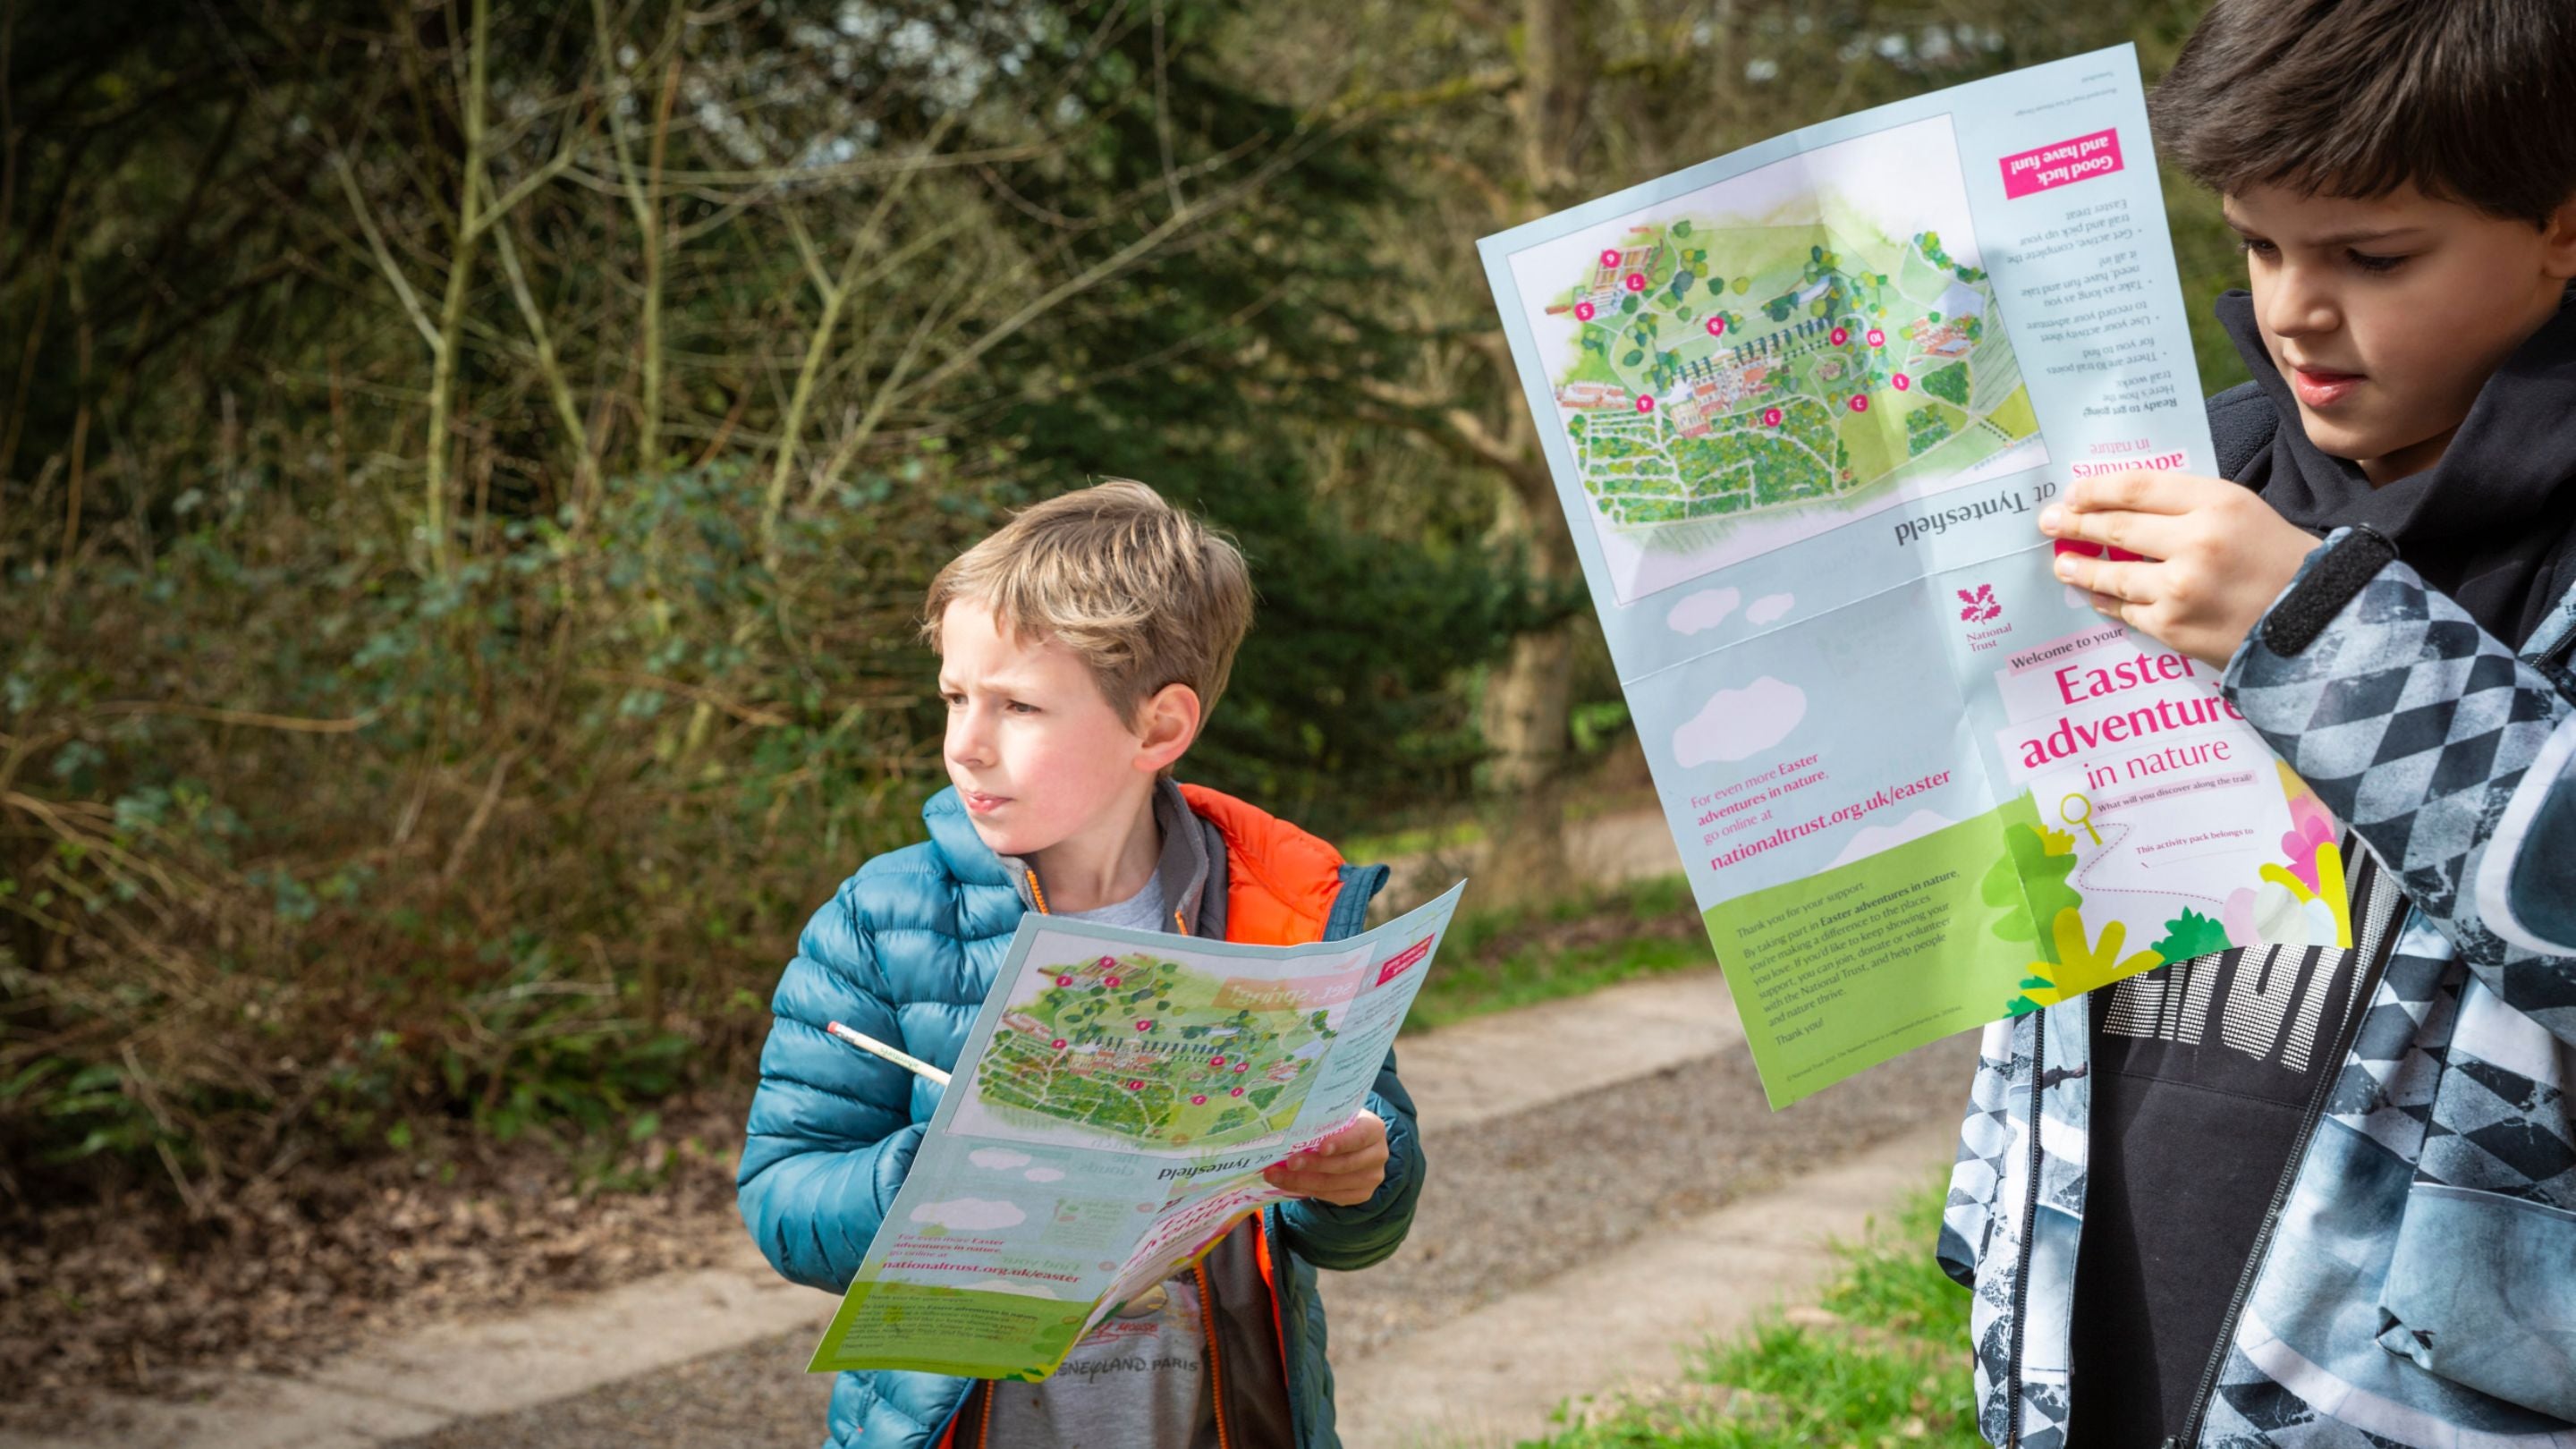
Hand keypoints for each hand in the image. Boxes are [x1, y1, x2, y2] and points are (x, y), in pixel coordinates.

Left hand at [1261, 1110, 1387, 1206]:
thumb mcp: (1338, 1115)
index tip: (1320, 1148)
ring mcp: (1371, 1178)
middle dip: (1312, 1165)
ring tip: (1276, 1176)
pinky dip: (1306, 1190)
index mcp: (1375, 1129)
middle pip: (1343, 1165)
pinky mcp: (1361, 1195)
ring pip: (1333, 1184)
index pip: (1359, 1137)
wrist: (1354, 1142)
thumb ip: (1323, 1120)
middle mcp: (1379, 1155)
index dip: (1341, 1143)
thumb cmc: (1341, 1124)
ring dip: (1301, 1181)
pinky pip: (1331, 1196)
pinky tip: (1287, 1184)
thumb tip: (1287, 1124)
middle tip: (1287, 1163)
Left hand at [2038, 471, 2320, 668]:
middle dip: (2076, 523)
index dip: (2096, 488)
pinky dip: (2105, 600)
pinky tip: (2093, 594)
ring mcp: (2181, 588)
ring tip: (2063, 561)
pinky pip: (2125, 610)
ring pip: (2112, 572)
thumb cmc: (2279, 560)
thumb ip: (2187, 505)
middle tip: (2050, 521)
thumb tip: (2122, 504)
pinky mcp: (2173, 627)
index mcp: (2217, 503)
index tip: (2073, 491)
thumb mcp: (2241, 512)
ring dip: (2080, 565)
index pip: (2137, 487)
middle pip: (2117, 527)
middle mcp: (2196, 543)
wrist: (2315, 622)